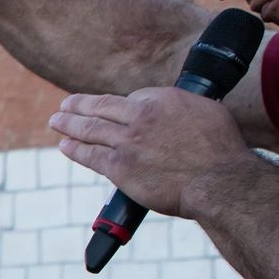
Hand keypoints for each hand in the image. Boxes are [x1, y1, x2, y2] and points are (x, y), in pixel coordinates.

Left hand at [48, 87, 251, 216]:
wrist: (219, 181)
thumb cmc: (222, 150)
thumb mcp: (207, 113)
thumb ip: (182, 109)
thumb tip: (172, 111)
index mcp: (162, 99)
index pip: (131, 97)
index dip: (121, 105)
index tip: (112, 109)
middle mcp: (140, 116)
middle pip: (101, 107)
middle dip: (78, 106)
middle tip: (64, 106)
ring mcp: (127, 142)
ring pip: (89, 129)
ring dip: (68, 124)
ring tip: (56, 121)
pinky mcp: (120, 167)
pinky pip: (90, 155)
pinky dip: (74, 149)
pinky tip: (65, 145)